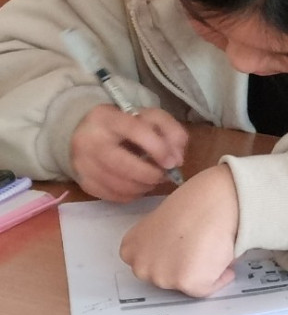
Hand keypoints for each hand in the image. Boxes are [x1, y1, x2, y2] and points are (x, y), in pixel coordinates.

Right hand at [71, 104, 187, 201]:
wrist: (89, 133)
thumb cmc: (127, 126)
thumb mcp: (151, 119)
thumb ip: (172, 132)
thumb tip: (177, 160)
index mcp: (107, 118)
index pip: (135, 130)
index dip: (158, 148)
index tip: (172, 162)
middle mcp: (89, 140)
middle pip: (123, 165)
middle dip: (150, 174)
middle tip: (163, 175)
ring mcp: (82, 163)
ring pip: (118, 184)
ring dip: (143, 186)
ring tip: (153, 180)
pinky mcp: (83, 182)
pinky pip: (112, 196)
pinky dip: (131, 194)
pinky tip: (138, 186)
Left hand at [120, 164, 239, 296]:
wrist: (212, 202)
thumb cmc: (193, 203)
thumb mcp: (161, 222)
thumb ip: (160, 241)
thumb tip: (179, 252)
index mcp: (130, 249)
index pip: (149, 264)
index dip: (170, 257)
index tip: (182, 250)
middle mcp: (141, 266)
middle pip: (166, 278)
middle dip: (183, 268)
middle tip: (200, 250)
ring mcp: (162, 277)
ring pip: (187, 285)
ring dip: (202, 272)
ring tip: (212, 249)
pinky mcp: (187, 284)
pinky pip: (207, 289)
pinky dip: (219, 277)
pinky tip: (222, 256)